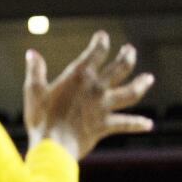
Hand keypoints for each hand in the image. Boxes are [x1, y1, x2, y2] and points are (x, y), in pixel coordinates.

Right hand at [24, 31, 153, 159]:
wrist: (53, 145)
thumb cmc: (41, 117)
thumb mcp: (33, 90)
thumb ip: (35, 70)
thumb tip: (32, 53)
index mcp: (78, 77)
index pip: (94, 53)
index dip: (100, 43)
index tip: (103, 36)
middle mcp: (95, 89)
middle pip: (119, 68)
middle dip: (126, 57)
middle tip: (130, 50)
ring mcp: (103, 107)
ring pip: (130, 93)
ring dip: (141, 84)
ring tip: (149, 78)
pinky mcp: (105, 125)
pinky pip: (126, 123)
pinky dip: (138, 123)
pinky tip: (149, 124)